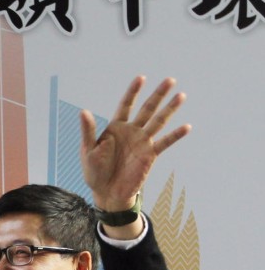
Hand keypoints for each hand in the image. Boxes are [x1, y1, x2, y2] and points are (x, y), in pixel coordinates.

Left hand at [80, 76, 190, 212]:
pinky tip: (186, 127)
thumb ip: (89, 130)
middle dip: (158, 95)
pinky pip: (164, 143)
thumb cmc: (94, 171)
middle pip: (147, 109)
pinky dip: (175, 135)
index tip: (141, 78)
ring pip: (159, 122)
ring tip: (181, 95)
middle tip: (170, 80)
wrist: (107, 192)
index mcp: (115, 128)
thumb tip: (83, 111)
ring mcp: (142, 142)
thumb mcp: (88, 150)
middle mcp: (131, 131)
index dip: (133, 92)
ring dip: (170, 109)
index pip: (126, 105)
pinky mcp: (150, 155)